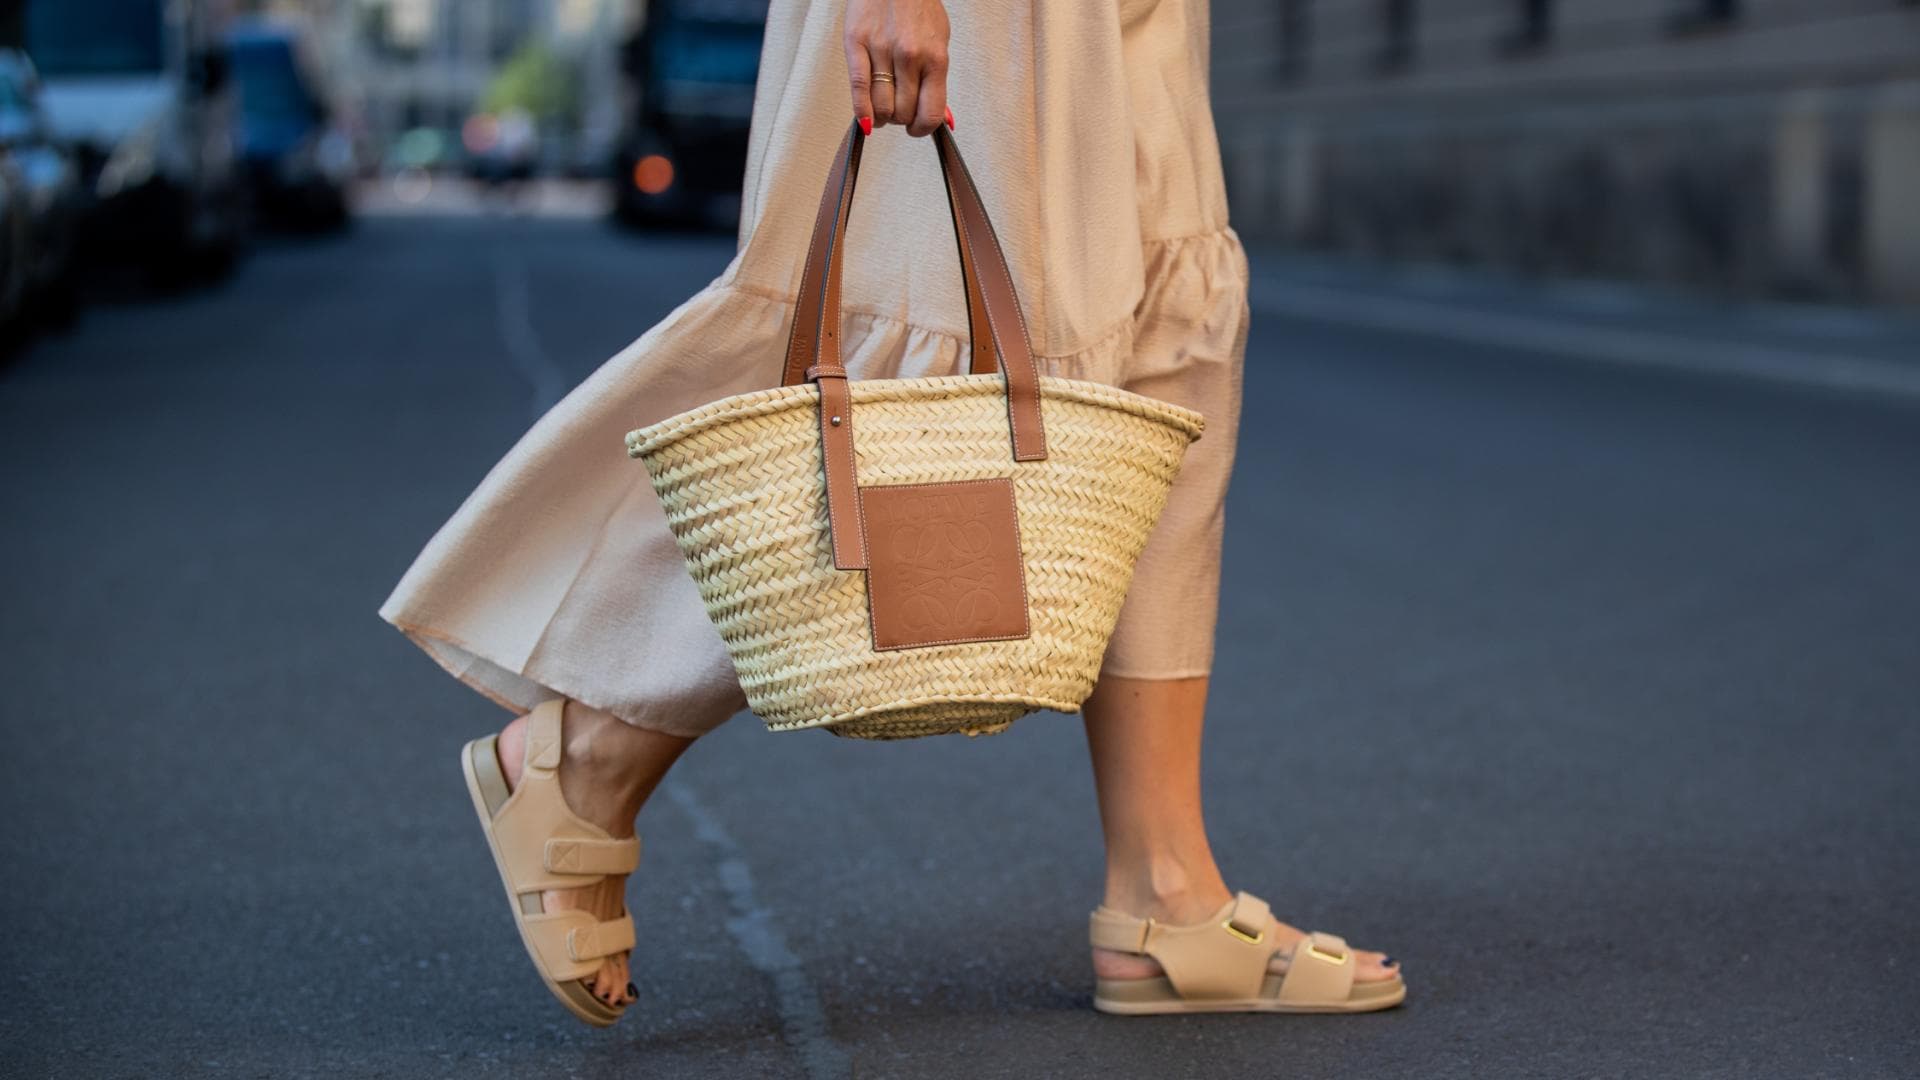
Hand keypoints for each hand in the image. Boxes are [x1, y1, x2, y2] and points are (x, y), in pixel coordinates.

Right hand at [844, 0, 950, 136]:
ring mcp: (882, 50)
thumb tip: (944, 119)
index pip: (931, 113)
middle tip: (898, 111)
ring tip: (882, 109)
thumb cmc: (918, 8)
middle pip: (903, 113)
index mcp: (936, 58)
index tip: (916, 129)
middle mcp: (910, 56)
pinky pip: (858, 88)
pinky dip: (862, 111)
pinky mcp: (856, 44)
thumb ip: (937, 81)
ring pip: (881, 107)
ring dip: (882, 117)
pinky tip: (865, 119)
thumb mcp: (939, 42)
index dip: (922, 129)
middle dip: (901, 119)